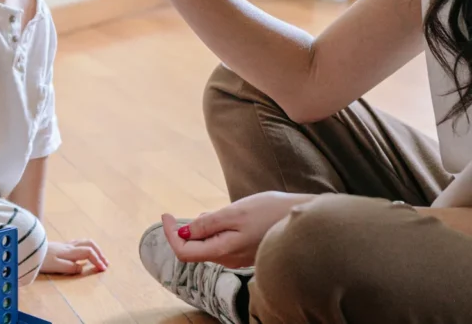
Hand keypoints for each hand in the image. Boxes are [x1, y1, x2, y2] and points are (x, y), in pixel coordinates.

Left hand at [40, 239, 108, 274]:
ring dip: (94, 249)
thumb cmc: (40, 259)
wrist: (27, 249)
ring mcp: (64, 245)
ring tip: (99, 257)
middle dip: (99, 253)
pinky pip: (78, 243)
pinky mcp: (60, 246)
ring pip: (84, 242)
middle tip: (105, 263)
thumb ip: (70, 267)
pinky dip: (86, 247)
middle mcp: (68, 246)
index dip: (97, 260)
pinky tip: (84, 253)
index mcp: (69, 252)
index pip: (88, 252)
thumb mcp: (56, 266)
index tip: (103, 269)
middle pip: (89, 244)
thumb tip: (82, 267)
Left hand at [160, 191, 314, 268]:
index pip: (185, 252)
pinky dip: (214, 230)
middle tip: (174, 213)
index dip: (170, 234)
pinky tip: (221, 217)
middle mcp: (229, 259)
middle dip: (183, 232)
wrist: (306, 220)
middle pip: (195, 249)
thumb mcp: (235, 212)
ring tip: (201, 213)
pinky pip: (222, 243)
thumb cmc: (271, 212)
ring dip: (199, 230)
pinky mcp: (247, 250)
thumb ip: (208, 224)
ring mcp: (239, 256)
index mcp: (223, 251)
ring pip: (208, 245)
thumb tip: (184, 232)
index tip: (165, 215)